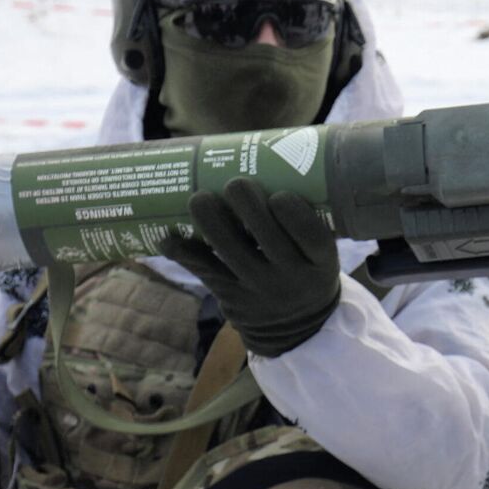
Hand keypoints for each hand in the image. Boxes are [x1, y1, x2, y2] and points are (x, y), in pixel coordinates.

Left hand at [158, 177, 342, 357]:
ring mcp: (256, 288)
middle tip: (235, 182)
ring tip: (199, 197)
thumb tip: (279, 158)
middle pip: (265, 234)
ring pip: (227, 247)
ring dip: (208, 216)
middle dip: (245, 200)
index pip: (310, 235)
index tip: (278, 194)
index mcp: (320, 264)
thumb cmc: (306, 273)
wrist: (294, 330)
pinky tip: (166, 234)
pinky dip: (180, 249)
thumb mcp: (322, 257)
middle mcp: (289, 278)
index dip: (292, 211)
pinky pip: (201, 268)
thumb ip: (306, 223)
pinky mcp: (229, 295)